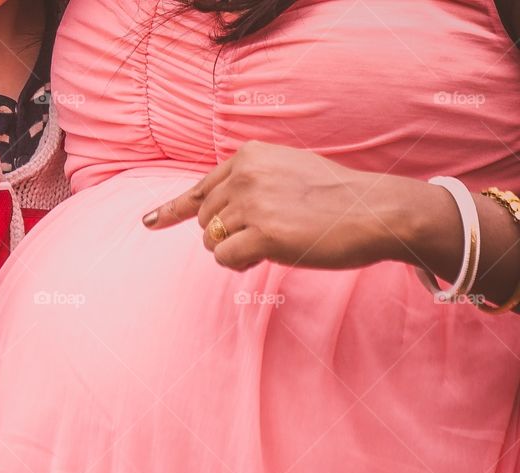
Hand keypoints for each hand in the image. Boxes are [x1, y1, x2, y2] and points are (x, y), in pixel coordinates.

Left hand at [144, 141, 430, 271]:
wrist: (375, 210)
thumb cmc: (335, 197)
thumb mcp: (286, 171)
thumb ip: (250, 183)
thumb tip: (210, 213)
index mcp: (249, 157)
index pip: (199, 189)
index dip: (172, 210)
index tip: (149, 222)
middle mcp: (246, 175)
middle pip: (204, 221)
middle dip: (225, 235)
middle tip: (265, 235)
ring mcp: (253, 203)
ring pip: (212, 241)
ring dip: (235, 250)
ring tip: (274, 241)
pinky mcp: (264, 234)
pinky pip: (226, 258)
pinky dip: (241, 263)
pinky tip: (268, 254)